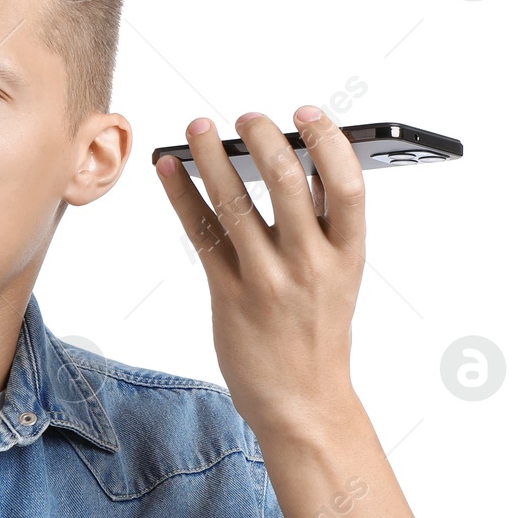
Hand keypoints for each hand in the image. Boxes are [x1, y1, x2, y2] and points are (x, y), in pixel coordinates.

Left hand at [156, 106, 365, 439]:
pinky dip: (181, 195)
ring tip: (197, 128)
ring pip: (235, 203)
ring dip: (212, 157)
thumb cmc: (318, 335)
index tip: (305, 113)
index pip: (347, 184)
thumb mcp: (340, 278)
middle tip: (245, 117)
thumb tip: (303, 163)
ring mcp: (266, 281)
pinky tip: (168, 170)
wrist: (302, 404)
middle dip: (262, 139)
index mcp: (347, 255)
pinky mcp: (228, 296)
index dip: (326, 141)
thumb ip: (325, 226)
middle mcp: (309, 265)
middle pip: (286, 183)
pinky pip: (201, 234)